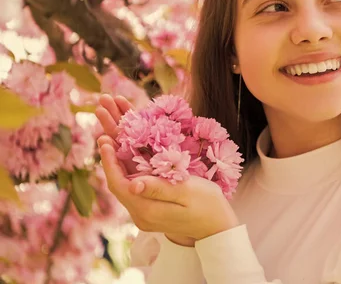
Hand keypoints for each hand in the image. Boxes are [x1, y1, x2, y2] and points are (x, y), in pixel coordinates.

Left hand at [99, 139, 238, 241]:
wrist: (217, 227)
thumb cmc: (208, 206)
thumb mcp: (188, 192)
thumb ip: (159, 188)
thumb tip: (132, 184)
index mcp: (148, 211)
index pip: (119, 185)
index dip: (109, 162)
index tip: (104, 140)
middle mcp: (140, 214)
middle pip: (118, 183)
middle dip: (109, 158)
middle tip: (103, 133)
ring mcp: (144, 213)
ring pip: (124, 184)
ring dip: (117, 162)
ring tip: (110, 138)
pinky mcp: (150, 209)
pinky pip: (133, 187)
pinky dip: (128, 169)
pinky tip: (127, 154)